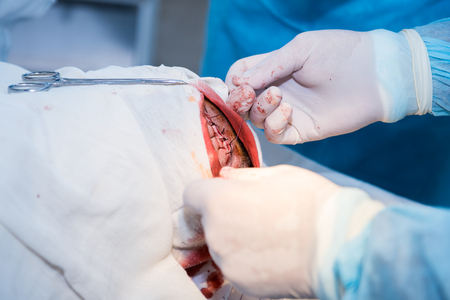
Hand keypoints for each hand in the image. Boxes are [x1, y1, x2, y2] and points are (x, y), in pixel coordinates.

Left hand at [183, 165, 340, 298]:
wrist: (336, 246)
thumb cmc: (310, 203)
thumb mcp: (279, 175)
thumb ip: (245, 176)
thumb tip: (226, 176)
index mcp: (219, 200)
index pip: (192, 193)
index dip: (207, 191)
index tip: (223, 193)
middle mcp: (215, 232)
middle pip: (208, 220)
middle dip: (224, 214)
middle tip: (256, 212)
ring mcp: (226, 260)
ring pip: (221, 243)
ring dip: (235, 237)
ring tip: (268, 234)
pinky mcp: (240, 282)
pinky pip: (235, 264)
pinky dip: (247, 259)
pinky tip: (272, 252)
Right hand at [225, 29, 425, 143]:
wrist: (374, 75)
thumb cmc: (339, 53)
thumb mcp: (301, 49)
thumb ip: (268, 65)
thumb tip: (238, 81)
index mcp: (273, 70)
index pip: (239, 77)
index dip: (233, 81)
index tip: (239, 81)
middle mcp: (276, 92)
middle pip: (241, 103)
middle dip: (238, 100)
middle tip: (247, 93)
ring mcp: (287, 113)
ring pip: (255, 119)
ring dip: (259, 108)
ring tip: (279, 95)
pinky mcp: (300, 130)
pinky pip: (274, 135)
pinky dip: (273, 125)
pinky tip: (287, 110)